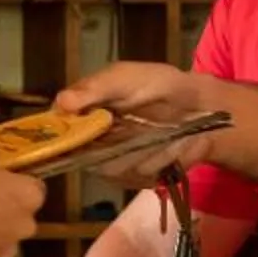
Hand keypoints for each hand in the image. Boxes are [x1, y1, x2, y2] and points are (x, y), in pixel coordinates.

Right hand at [55, 61, 224, 179]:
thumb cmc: (159, 84)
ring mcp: (112, 163)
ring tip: (167, 133)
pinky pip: (139, 178)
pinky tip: (173, 145)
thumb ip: (95, 88)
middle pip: (85, 158)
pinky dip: (161, 161)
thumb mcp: (127, 77)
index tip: (89, 129)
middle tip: (142, 127)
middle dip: (117, 145)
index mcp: (81, 114)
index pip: (58, 133)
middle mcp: (90, 143)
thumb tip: (61, 102)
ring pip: (115, 170)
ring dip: (145, 152)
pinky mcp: (135, 179)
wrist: (199, 106)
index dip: (65, 137)